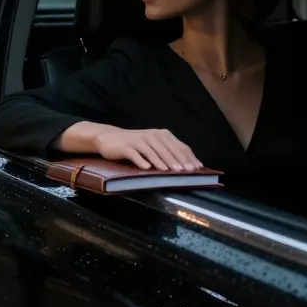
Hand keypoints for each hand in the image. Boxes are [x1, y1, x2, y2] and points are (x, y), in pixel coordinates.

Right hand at [63, 122, 201, 171]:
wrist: (109, 138)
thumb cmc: (135, 144)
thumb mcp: (153, 145)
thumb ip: (167, 152)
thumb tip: (186, 165)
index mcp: (162, 135)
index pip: (179, 146)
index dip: (188, 157)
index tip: (197, 168)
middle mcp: (152, 135)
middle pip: (168, 149)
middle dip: (178, 161)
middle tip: (186, 172)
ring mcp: (139, 140)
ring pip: (153, 151)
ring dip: (162, 161)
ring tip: (170, 171)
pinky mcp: (126, 146)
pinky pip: (135, 154)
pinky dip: (141, 161)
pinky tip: (147, 168)